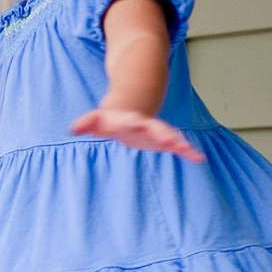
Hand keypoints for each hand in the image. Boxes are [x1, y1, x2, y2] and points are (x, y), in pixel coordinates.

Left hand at [70, 107, 205, 160]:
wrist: (126, 113)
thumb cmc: (109, 119)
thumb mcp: (96, 120)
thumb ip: (86, 123)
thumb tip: (72, 129)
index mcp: (130, 120)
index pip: (133, 121)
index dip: (134, 122)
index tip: (137, 122)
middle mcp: (147, 124)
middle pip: (157, 128)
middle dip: (164, 134)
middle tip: (174, 141)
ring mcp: (157, 132)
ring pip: (171, 136)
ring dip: (180, 144)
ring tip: (192, 152)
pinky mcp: (163, 140)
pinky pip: (178, 146)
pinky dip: (188, 151)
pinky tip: (199, 159)